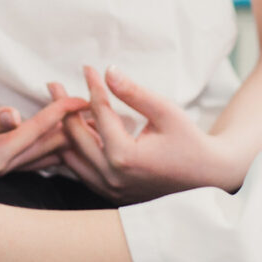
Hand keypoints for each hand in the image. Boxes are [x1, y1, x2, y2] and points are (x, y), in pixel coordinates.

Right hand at [0, 95, 88, 187]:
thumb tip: (15, 113)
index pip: (39, 131)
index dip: (61, 113)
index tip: (84, 97)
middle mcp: (5, 166)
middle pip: (49, 144)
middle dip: (72, 126)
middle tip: (100, 108)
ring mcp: (0, 165)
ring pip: (44, 150)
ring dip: (65, 134)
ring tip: (87, 122)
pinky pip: (31, 150)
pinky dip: (48, 138)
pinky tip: (59, 136)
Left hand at [54, 67, 248, 203]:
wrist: (207, 177)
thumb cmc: (190, 141)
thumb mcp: (166, 112)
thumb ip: (135, 93)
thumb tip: (108, 71)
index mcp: (124, 156)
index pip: (100, 114)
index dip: (93, 87)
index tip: (87, 67)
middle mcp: (111, 176)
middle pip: (75, 136)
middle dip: (64, 107)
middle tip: (53, 85)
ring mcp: (109, 188)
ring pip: (72, 157)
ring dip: (64, 130)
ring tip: (56, 106)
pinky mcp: (110, 194)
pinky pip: (82, 170)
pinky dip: (75, 150)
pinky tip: (73, 130)